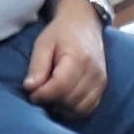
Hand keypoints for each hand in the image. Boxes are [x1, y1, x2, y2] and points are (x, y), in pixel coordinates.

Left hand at [25, 0, 107, 117]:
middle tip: (40, 93)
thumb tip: (30, 88)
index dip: (43, 95)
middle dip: (51, 101)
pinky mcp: (103, 86)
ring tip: (51, 96)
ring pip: (79, 108)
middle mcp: (93, 72)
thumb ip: (37, 66)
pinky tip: (63, 101)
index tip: (32, 93)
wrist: (85, 23)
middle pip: (70, 100)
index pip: (60, 87)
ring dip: (62, 107)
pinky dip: (74, 109)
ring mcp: (101, 80)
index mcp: (78, 58)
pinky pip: (89, 108)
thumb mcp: (43, 44)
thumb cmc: (61, 33)